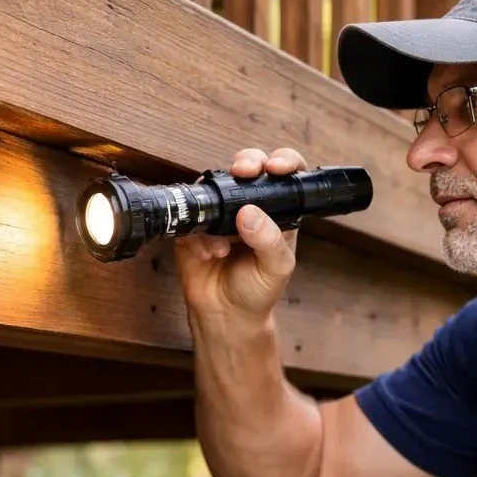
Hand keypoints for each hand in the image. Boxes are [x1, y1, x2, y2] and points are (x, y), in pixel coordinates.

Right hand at [175, 146, 303, 333]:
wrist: (225, 315)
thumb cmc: (257, 291)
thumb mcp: (276, 269)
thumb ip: (269, 242)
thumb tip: (249, 213)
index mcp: (277, 212)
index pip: (285, 175)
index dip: (283, 161)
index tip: (275, 167)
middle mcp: (249, 206)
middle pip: (248, 166)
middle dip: (246, 163)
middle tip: (243, 171)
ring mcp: (220, 213)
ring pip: (215, 184)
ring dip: (217, 204)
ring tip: (224, 242)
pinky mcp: (194, 225)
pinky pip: (191, 214)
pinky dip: (199, 234)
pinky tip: (209, 255)